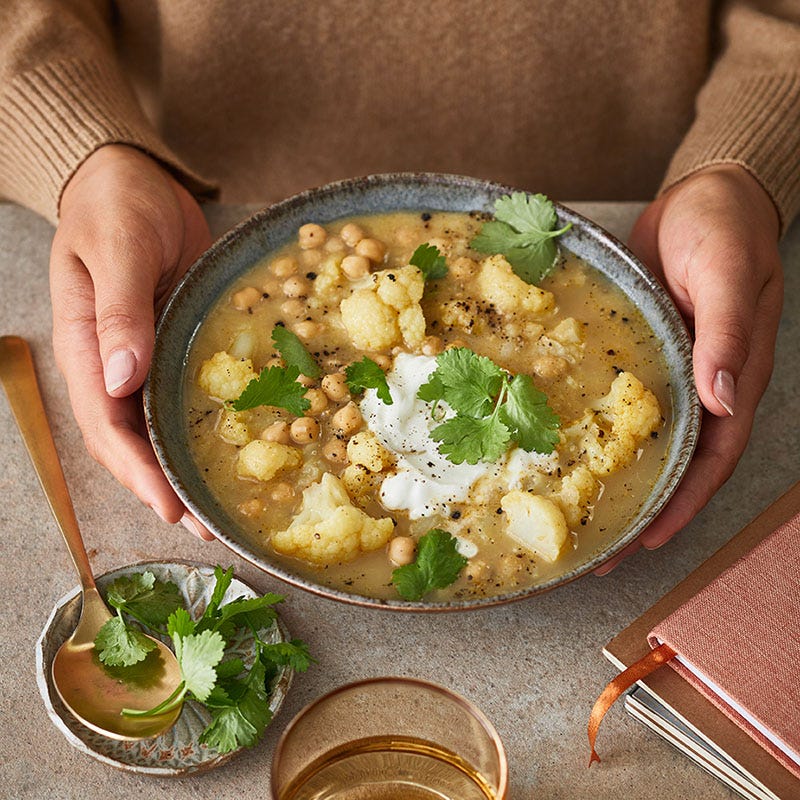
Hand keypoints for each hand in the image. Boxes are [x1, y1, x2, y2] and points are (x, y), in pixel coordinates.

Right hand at [51, 144, 214, 538]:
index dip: (138, 471)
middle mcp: (110, 364)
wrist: (130, 180)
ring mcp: (140, 359)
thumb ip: (119, 312)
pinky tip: (223, 451)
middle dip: (164, 487)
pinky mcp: (169, 347)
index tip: (170, 505)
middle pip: (131, 443)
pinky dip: (198, 429)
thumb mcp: (117, 251)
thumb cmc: (115, 206)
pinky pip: (180, 398)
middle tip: (206, 525)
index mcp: (86, 347)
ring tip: (217, 508)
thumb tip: (119, 379)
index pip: (106, 425)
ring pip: (156, 429)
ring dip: (182, 469)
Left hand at [595, 164, 783, 574]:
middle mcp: (701, 385)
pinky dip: (598, 428)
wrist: (703, 193)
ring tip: (575, 513)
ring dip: (617, 477)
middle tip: (599, 548)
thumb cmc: (723, 228)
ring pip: (645, 438)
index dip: (683, 504)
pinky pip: (621, 401)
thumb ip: (729, 334)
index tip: (646, 542)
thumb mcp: (727, 274)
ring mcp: (669, 371)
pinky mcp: (640, 352)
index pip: (712, 458)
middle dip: (642, 508)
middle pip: (676, 462)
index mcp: (733, 377)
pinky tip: (563, 445)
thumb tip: (725, 400)